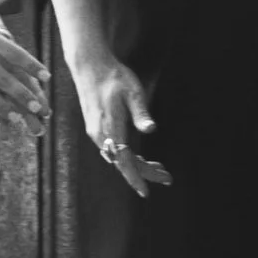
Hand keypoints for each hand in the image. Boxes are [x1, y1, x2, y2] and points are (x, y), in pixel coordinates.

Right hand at [69, 50, 170, 197]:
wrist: (89, 65)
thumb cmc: (113, 76)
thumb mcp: (132, 91)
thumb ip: (141, 113)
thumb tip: (151, 129)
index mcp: (110, 128)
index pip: (124, 161)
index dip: (135, 178)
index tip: (145, 192)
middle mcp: (100, 134)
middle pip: (123, 162)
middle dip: (145, 173)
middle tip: (167, 177)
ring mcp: (96, 132)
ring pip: (118, 157)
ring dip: (138, 165)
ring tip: (159, 168)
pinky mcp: (96, 128)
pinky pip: (113, 150)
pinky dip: (128, 157)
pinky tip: (139, 157)